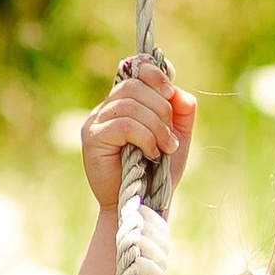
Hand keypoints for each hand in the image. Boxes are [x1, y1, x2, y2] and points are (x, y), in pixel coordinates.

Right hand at [78, 56, 196, 216]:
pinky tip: (151, 153)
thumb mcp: (177, 137)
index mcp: (124, 103)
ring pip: (130, 104)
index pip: (134, 69)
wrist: (143, 205)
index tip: (170, 92)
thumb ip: (181, 111)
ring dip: (156, 126)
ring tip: (164, 148)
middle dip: (162, 108)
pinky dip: (145, 137)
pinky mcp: (92, 138)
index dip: (154, 73)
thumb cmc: (157, 173)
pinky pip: (124, 124)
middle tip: (171, 137)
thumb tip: (178, 91)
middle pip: (135, 85)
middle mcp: (106, 108)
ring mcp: (96, 121)